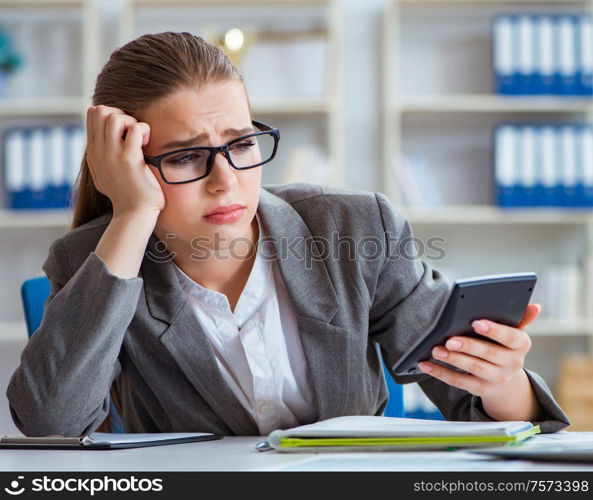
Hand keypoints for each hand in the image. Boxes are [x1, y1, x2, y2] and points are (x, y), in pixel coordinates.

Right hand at [85, 105, 165, 215]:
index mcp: (93, 152)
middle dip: (120, 114)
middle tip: (132, 133)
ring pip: (114, 117)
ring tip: (140, 140)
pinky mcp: (129, 159)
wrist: (134, 213)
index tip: (124, 131)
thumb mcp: (104, 173)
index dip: (111, 114)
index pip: (92, 114)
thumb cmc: (126, 195)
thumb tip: (100, 141)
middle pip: (100, 111)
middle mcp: (98, 151)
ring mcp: (112, 155)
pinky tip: (147, 145)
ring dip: (132, 122)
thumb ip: (101, 156)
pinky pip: (135, 129)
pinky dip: (144, 130)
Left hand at [417, 303, 542, 420]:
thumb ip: (520, 318)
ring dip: (453, 360)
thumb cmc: (504, 346)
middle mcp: (513, 364)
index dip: (495, 331)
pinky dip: (440, 373)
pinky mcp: (480, 389)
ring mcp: (497, 378)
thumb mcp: (513, 332)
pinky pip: (458, 381)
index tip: (476, 322)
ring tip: (436, 350)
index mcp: (521, 345)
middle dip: (468, 346)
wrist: (506, 379)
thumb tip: (535, 305)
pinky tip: (425, 364)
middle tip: (450, 339)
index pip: (512, 338)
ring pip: (473, 368)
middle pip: (489, 354)